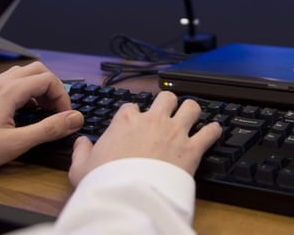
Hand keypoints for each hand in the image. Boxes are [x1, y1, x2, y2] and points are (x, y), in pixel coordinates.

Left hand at [0, 62, 83, 198]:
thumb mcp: (15, 143)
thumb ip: (48, 129)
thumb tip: (74, 119)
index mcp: (10, 91)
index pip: (48, 79)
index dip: (63, 96)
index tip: (65, 116)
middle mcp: (0, 84)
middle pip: (37, 69)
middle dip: (53, 87)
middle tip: (57, 110)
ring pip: (22, 74)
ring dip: (38, 87)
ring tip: (43, 110)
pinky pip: (10, 83)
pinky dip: (24, 91)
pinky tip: (22, 112)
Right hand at [67, 90, 221, 185]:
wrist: (128, 196)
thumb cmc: (105, 181)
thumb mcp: (81, 167)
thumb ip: (81, 151)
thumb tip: (80, 143)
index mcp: (126, 120)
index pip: (132, 105)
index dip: (134, 114)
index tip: (135, 123)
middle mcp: (153, 120)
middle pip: (166, 98)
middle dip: (168, 104)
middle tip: (168, 114)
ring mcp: (174, 132)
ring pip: (191, 107)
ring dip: (192, 112)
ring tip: (191, 118)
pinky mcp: (191, 149)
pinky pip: (210, 132)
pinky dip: (213, 131)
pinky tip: (213, 132)